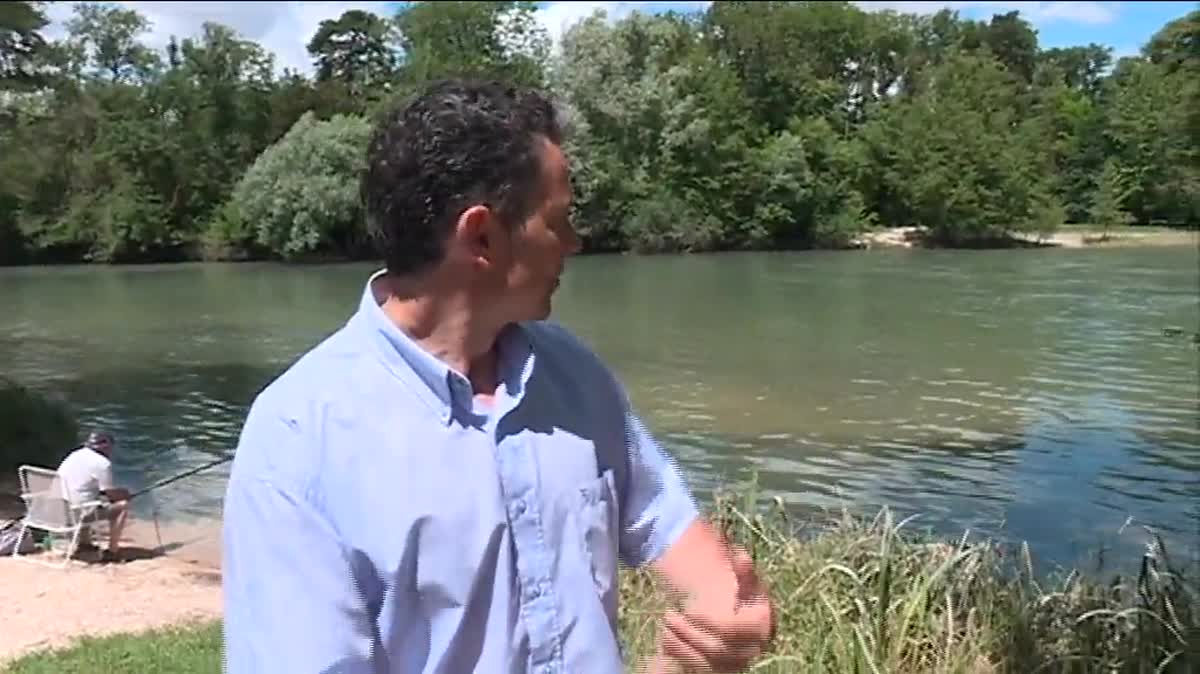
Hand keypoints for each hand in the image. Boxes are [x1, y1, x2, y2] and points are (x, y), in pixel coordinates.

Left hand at [655, 546, 774, 672]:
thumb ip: (743, 571)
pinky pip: (697, 670)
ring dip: (681, 643)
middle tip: (668, 615)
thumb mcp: (743, 582)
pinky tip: (666, 638)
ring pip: (705, 663)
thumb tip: (741, 556)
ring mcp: (735, 664)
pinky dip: (679, 654)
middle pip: (718, 649)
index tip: (690, 609)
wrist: (732, 623)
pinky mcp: (718, 671)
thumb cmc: (738, 598)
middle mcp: (751, 649)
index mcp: (762, 625)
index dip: (710, 622)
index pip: (736, 629)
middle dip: (689, 632)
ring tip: (666, 624)